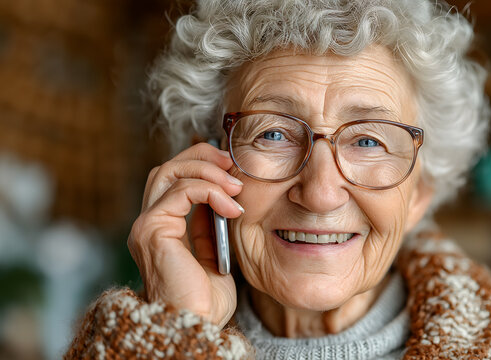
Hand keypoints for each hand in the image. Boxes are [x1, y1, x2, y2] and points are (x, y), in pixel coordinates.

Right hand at [127, 143, 243, 327]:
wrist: (196, 326)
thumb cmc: (205, 302)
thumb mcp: (212, 256)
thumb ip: (209, 227)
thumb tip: (221, 199)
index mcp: (161, 228)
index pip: (173, 180)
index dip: (200, 165)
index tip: (231, 166)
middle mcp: (149, 223)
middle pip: (167, 167)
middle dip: (202, 157)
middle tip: (232, 162)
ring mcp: (147, 225)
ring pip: (171, 171)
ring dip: (209, 171)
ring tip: (237, 186)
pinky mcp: (153, 229)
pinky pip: (182, 192)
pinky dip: (210, 190)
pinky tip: (232, 206)